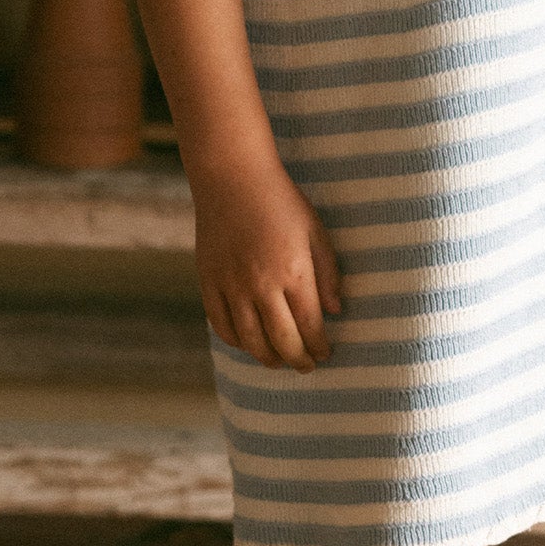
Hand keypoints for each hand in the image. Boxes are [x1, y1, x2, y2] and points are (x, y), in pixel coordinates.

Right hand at [192, 160, 342, 369]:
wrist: (232, 178)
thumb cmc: (281, 202)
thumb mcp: (316, 231)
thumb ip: (328, 273)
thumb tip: (336, 311)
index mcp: (293, 272)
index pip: (310, 326)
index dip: (319, 346)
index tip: (325, 353)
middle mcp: (261, 285)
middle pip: (281, 341)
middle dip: (298, 360)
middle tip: (306, 367)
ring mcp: (231, 286)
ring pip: (250, 341)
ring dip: (267, 358)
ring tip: (279, 362)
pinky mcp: (208, 282)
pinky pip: (221, 325)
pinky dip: (236, 342)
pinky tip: (249, 344)